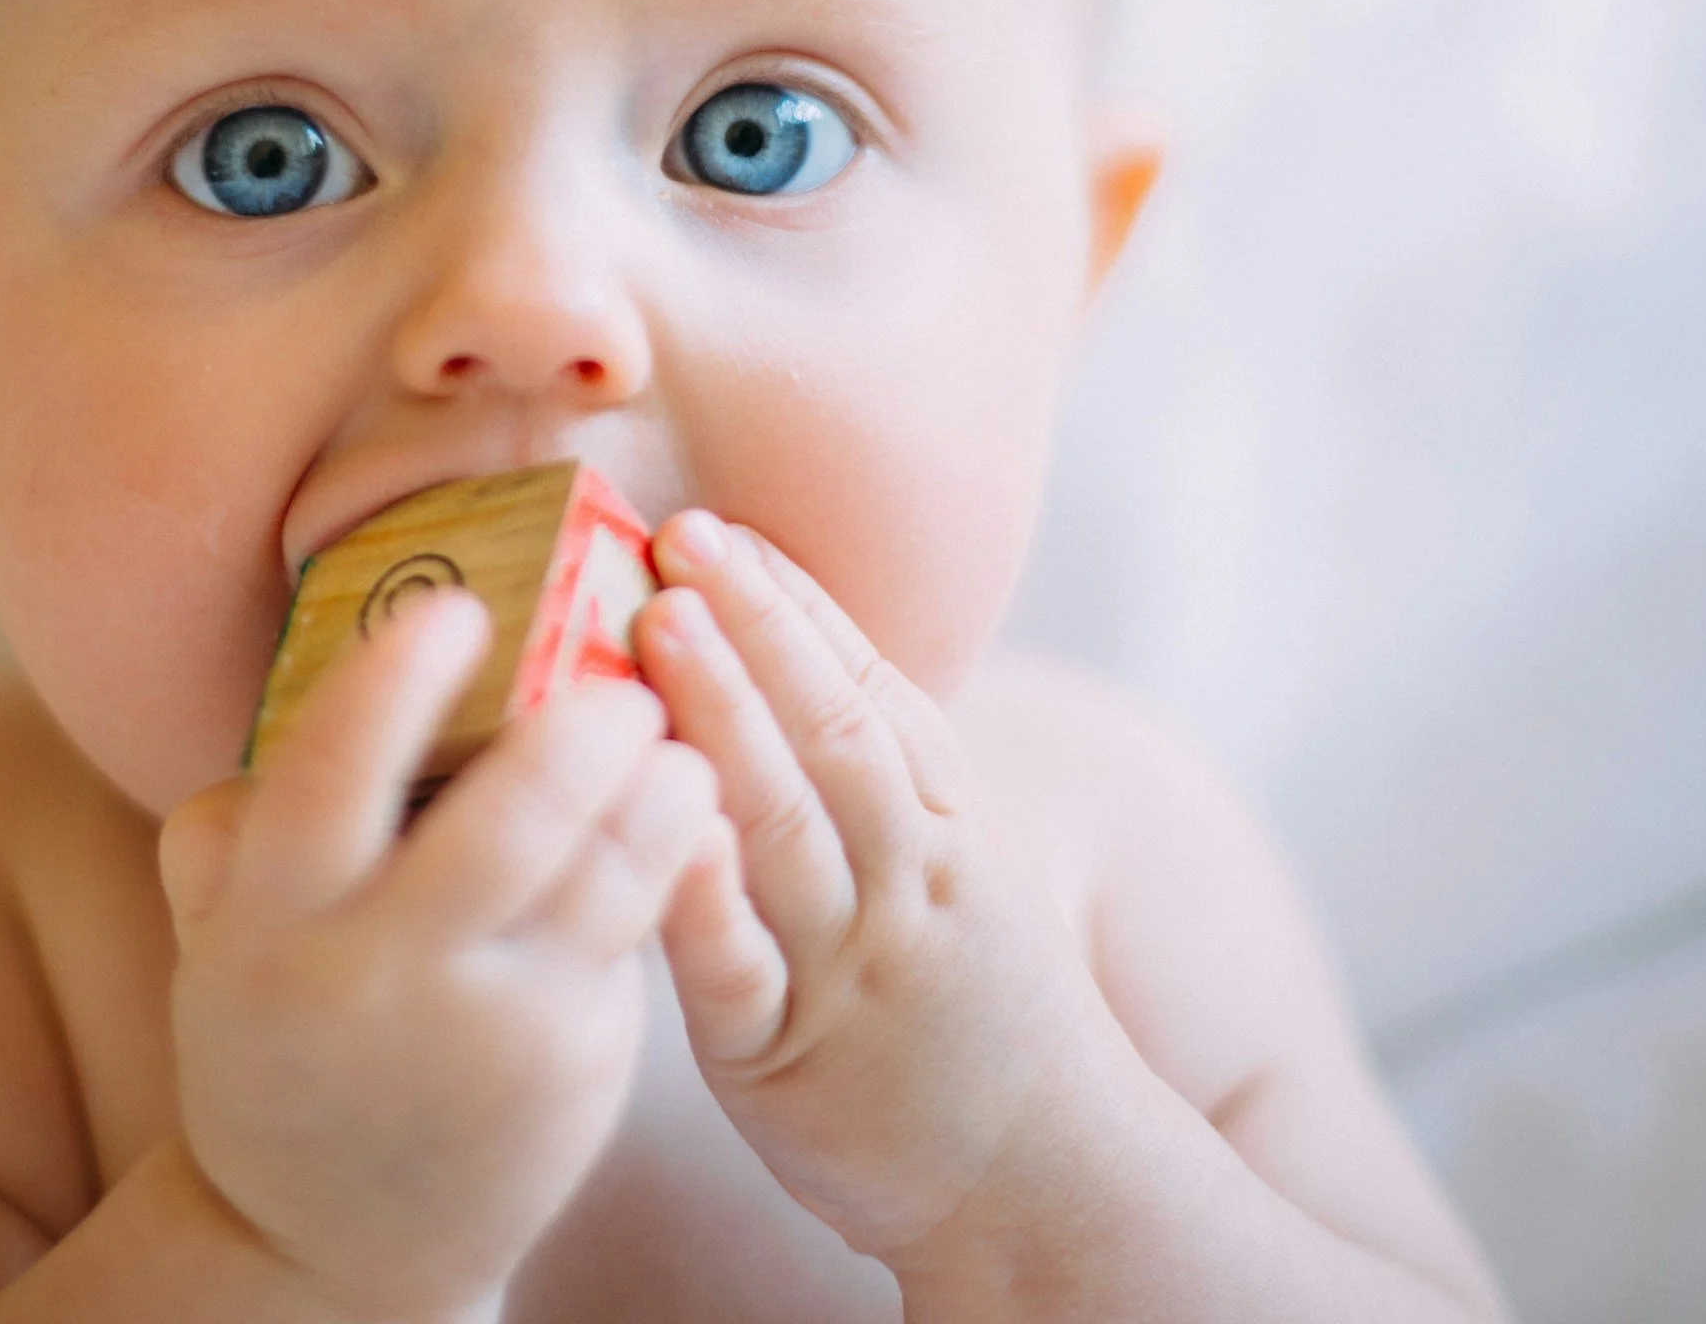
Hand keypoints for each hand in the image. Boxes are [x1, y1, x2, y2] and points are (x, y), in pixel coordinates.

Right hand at [158, 588, 717, 1322]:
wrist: (332, 1242)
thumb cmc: (283, 1041)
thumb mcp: (222, 946)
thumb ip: (233, 834)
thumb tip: (286, 704)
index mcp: (276, 923)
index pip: (331, 776)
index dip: (395, 683)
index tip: (455, 609)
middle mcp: (383, 975)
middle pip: (507, 826)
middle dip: (580, 733)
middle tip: (619, 676)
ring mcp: (491, 1028)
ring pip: (603, 878)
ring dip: (658, 790)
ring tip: (674, 738)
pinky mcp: (574, 1062)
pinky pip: (636, 932)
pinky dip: (674, 856)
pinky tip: (690, 807)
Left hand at [639, 513, 1114, 1275]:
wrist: (1045, 1180)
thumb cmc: (969, 1000)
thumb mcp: (955, 865)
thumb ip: (877, 769)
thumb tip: (780, 645)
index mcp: (945, 823)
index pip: (871, 689)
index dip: (795, 603)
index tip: (726, 526)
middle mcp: (906, 878)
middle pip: (833, 733)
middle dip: (756, 627)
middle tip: (681, 537)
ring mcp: (849, 966)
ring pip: (787, 824)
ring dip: (725, 716)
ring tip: (660, 625)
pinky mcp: (785, 1055)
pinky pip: (740, 969)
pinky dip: (704, 897)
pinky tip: (662, 827)